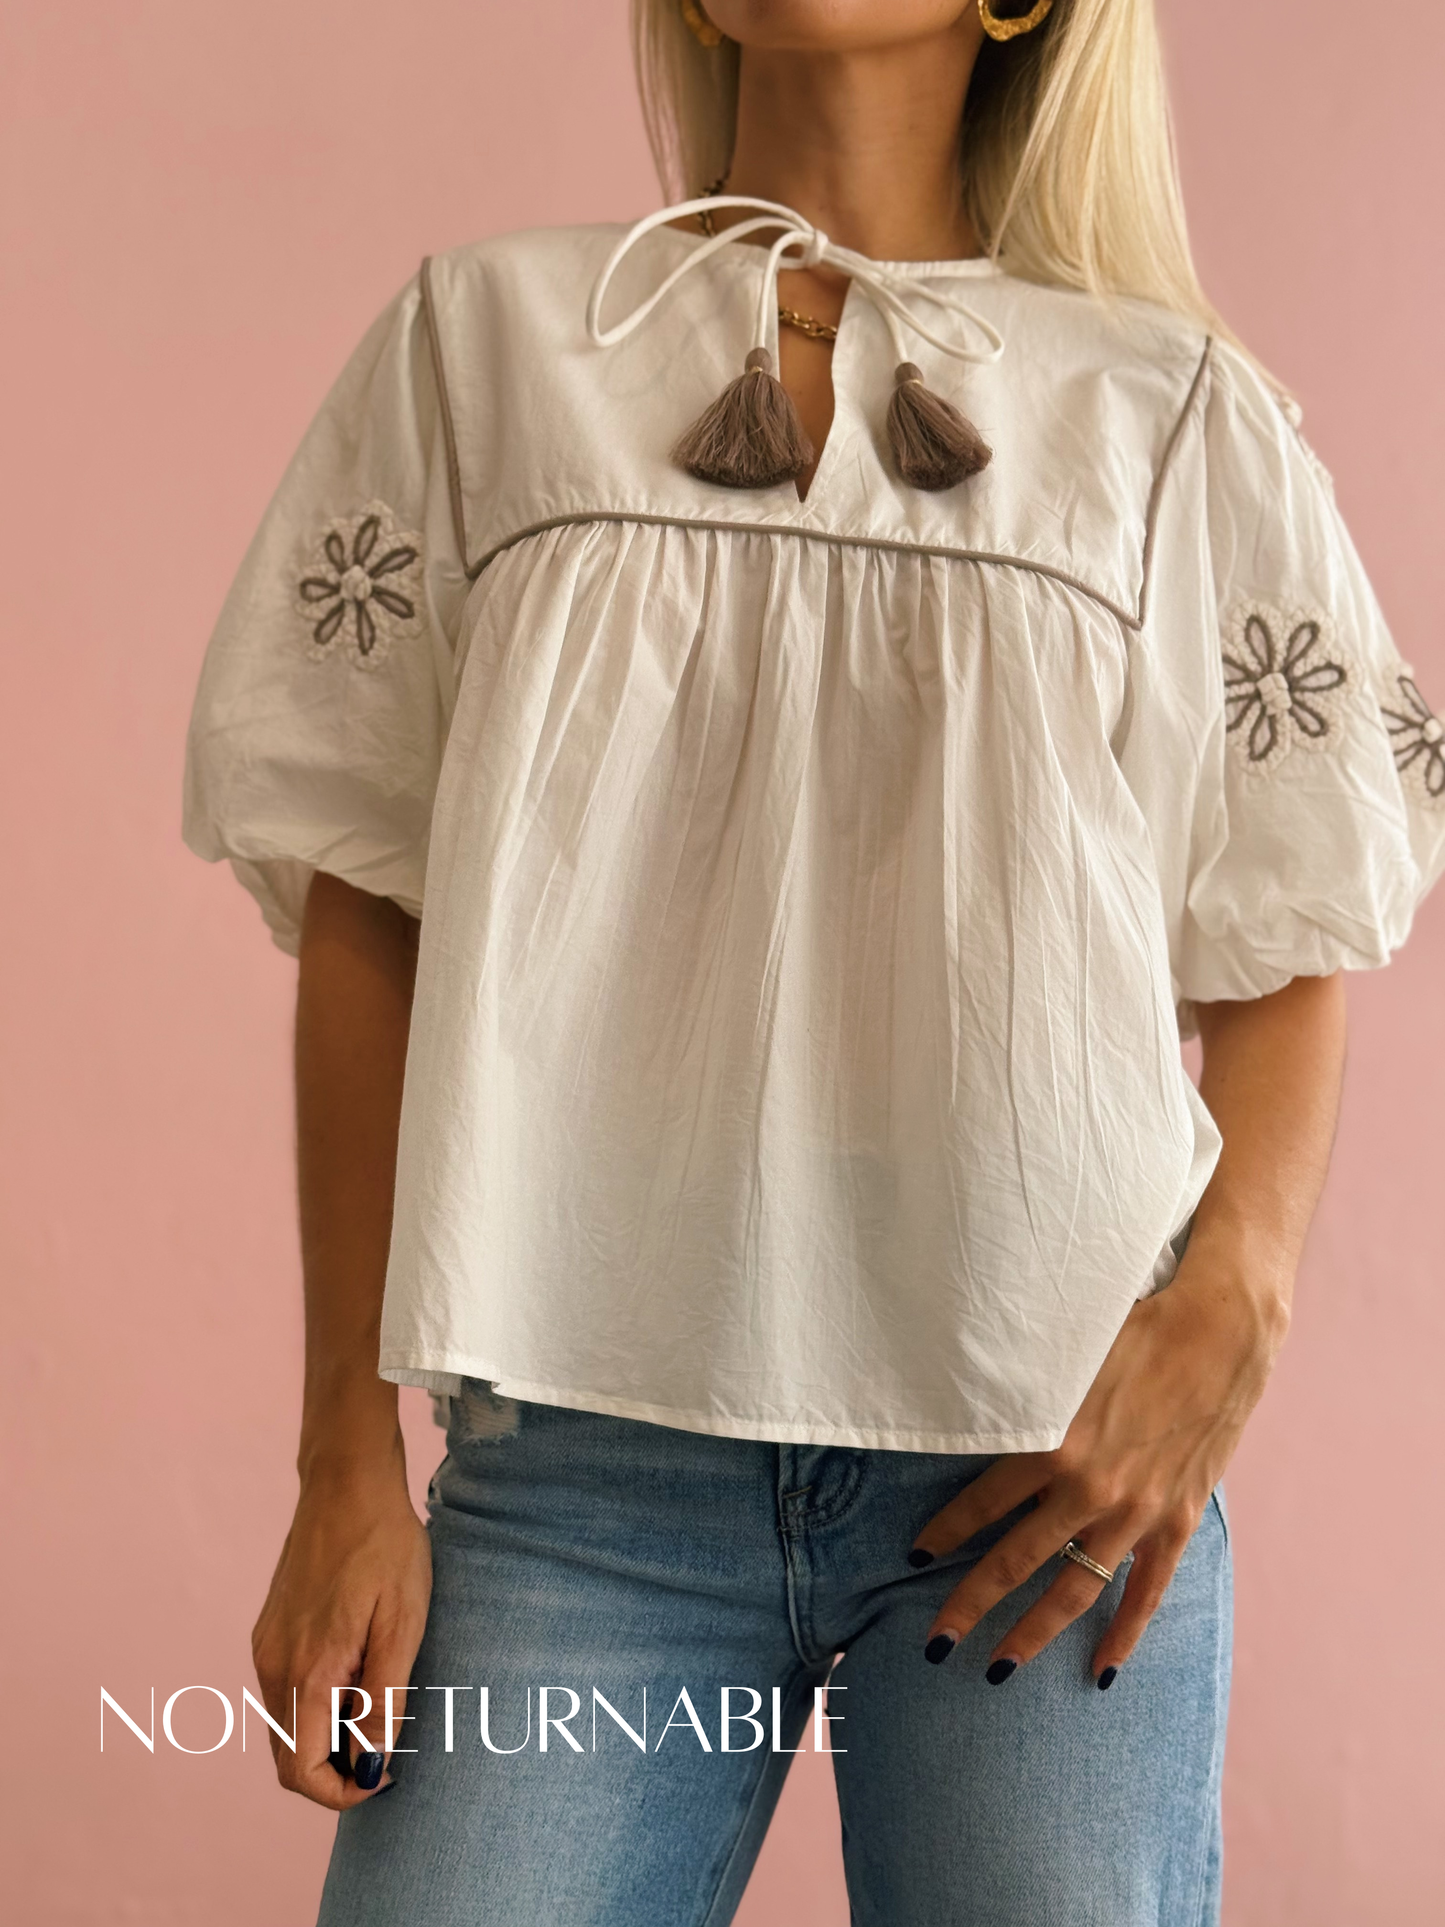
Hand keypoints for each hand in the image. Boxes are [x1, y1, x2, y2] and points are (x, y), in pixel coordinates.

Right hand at [251, 1451, 431, 1807]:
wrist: (347, 1484)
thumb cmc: (385, 1547)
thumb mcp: (403, 1623)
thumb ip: (384, 1700)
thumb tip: (372, 1764)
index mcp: (308, 1672)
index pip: (302, 1773)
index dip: (342, 1792)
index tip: (385, 1776)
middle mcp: (273, 1666)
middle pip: (289, 1757)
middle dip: (334, 1771)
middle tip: (386, 1748)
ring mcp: (266, 1646)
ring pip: (286, 1726)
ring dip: (326, 1737)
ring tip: (377, 1704)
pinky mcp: (269, 1630)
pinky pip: (285, 1691)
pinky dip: (316, 1705)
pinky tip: (357, 1671)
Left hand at [909, 1246, 1289, 1684]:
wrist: (1219, 1334)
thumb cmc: (1134, 1332)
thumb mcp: (1063, 1358)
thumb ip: (1020, 1395)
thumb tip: (968, 1406)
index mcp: (1055, 1444)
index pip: (982, 1503)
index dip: (945, 1533)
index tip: (916, 1558)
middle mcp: (1091, 1489)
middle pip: (1015, 1562)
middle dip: (969, 1606)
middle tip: (934, 1643)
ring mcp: (1137, 1513)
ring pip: (1073, 1591)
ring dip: (1032, 1634)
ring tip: (996, 1670)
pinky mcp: (1177, 1522)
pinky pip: (1146, 1593)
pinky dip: (1124, 1635)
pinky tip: (1101, 1671)